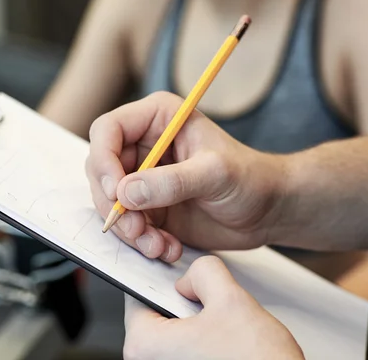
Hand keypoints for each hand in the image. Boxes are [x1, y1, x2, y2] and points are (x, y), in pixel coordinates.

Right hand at [85, 91, 285, 260]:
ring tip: (157, 245)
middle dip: (113, 204)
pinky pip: (126, 224)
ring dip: (127, 229)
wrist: (266, 210)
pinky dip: (141, 241)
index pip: (108, 131)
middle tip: (136, 228)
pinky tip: (167, 247)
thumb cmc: (250, 178)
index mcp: (157, 119)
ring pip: (109, 202)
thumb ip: (171, 182)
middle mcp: (144, 145)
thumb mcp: (214, 174)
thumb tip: (126, 193)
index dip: (104, 160)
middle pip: (101, 170)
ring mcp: (143, 177)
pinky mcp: (147, 206)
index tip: (117, 192)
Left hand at [123, 256, 302, 359]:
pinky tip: (227, 346)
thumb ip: (204, 271)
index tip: (180, 280)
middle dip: (185, 303)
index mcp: (144, 345)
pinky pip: (186, 351)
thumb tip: (193, 274)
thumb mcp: (231, 299)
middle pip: (158, 313)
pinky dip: (204, 342)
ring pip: (175, 332)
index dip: (163, 280)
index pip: (138, 294)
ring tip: (224, 331)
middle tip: (211, 309)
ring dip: (198, 324)